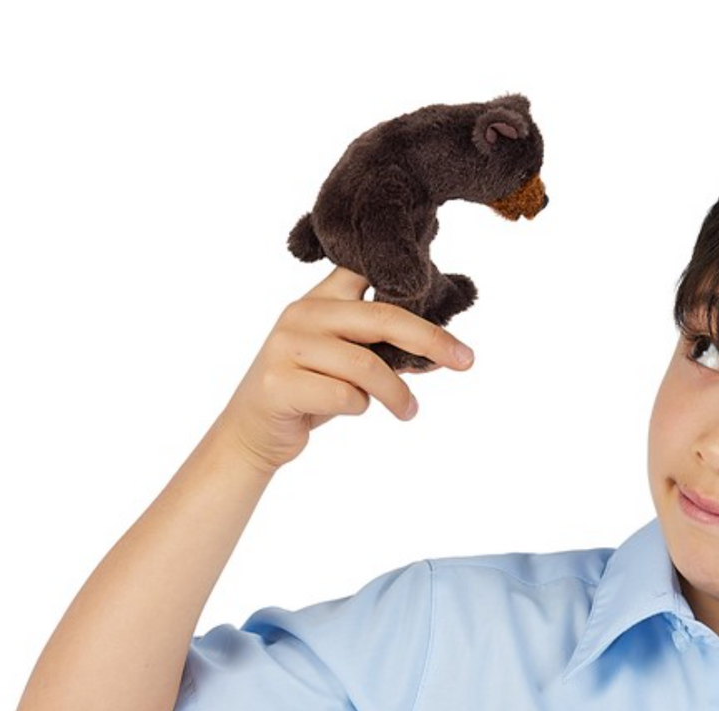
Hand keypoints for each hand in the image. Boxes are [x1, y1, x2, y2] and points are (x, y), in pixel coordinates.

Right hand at [214, 265, 474, 471]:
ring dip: (397, 392)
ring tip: (409, 411)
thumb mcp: (344, 363)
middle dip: (431, 339)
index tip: (439, 281)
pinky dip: (360, 408)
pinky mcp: (278, 383)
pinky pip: (344, 396)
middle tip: (465, 360)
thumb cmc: (308, 395)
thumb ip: (380, 349)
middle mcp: (302, 314)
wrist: (253, 433)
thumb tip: (441, 353)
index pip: (363, 269)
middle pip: (382, 316)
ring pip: (365, 364)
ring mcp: (286, 347)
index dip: (403, 272)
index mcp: (320, 301)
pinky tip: (353, 411)